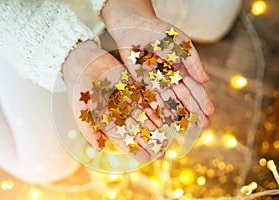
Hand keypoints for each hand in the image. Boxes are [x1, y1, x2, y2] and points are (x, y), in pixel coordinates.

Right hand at [63, 40, 165, 161]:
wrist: (82, 62)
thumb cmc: (78, 87)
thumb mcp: (81, 110)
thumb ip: (89, 129)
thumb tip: (99, 149)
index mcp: (106, 120)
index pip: (122, 138)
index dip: (133, 149)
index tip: (145, 159)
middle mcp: (118, 112)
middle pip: (135, 130)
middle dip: (148, 142)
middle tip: (160, 154)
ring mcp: (125, 100)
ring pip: (142, 116)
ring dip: (153, 128)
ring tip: (164, 139)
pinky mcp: (132, 87)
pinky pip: (144, 100)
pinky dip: (152, 109)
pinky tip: (161, 118)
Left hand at [102, 0, 214, 128]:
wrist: (134, 27)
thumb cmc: (158, 32)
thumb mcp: (180, 43)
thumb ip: (192, 60)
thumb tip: (205, 80)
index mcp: (183, 67)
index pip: (195, 86)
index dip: (203, 100)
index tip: (210, 112)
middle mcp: (172, 77)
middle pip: (185, 97)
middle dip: (194, 111)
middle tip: (204, 125)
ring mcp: (157, 82)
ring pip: (170, 101)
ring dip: (179, 114)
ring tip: (188, 127)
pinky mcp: (143, 84)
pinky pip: (152, 99)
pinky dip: (158, 110)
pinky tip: (165, 121)